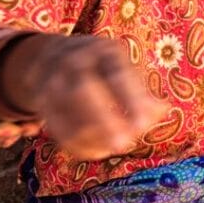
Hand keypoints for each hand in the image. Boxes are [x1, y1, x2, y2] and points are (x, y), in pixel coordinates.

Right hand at [0, 33, 166, 160]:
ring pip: (66, 113)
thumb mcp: (123, 69)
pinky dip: (78, 145)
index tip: (144, 126)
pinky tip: (98, 151)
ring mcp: (51, 82)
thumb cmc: (102, 68)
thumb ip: (142, 92)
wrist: (51, 56)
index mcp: (102, 51)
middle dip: (104, 121)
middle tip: (124, 144)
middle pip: (83, 91)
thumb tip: (163, 112)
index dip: (131, 101)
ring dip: (92, 137)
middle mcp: (72, 62)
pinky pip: (56, 129)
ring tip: (114, 148)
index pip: (116, 75)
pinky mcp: (40, 103)